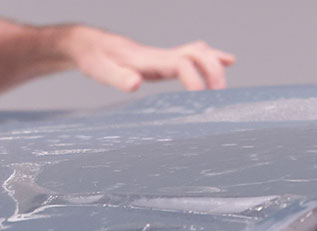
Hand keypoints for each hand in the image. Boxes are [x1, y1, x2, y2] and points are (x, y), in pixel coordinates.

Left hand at [59, 27, 235, 91]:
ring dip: (216, 64)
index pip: (181, 64)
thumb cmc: (94, 59)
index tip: (201, 100)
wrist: (89, 44)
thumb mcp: (100, 70)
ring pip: (198, 52)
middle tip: (220, 95)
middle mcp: (160, 55)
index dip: (194, 79)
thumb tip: (135, 84)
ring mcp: (163, 56)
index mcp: (149, 60)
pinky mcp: (163, 60)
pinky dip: (212, 57)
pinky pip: (193, 55)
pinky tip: (226, 60)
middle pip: (197, 54)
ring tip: (227, 82)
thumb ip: (118, 77)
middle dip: (213, 71)